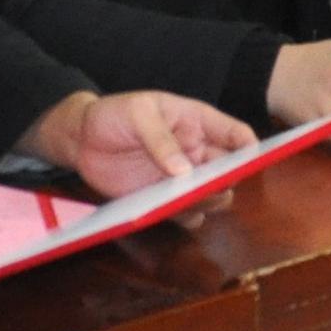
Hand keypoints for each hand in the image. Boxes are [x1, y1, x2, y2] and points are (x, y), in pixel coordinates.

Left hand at [31, 88, 262, 196]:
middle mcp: (196, 152)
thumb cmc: (113, 115)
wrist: (80, 139)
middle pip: (228, 171)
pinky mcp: (164, 200)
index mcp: (197, 122)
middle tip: (213, 186)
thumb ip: (160, 138)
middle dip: (227, 180)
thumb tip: (185, 171)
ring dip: (209, 201)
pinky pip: (187, 214)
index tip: (250, 160)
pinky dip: (186, 217)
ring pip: (212, 196)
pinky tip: (173, 213)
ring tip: (191, 200)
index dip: (249, 148)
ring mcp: (182, 179)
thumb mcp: (137, 113)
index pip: (235, 134)